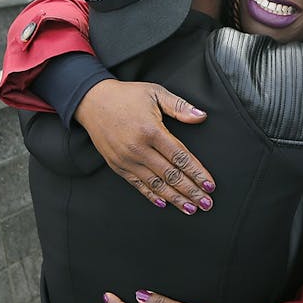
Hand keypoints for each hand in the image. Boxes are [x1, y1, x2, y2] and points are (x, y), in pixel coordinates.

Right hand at [75, 79, 215, 214]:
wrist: (92, 101)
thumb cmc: (126, 96)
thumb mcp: (155, 93)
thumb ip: (179, 106)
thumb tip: (201, 117)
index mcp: (151, 130)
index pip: (180, 157)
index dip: (197, 173)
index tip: (210, 186)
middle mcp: (138, 148)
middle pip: (171, 175)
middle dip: (191, 191)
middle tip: (206, 204)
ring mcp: (126, 159)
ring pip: (156, 184)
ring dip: (175, 198)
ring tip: (190, 208)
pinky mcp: (117, 165)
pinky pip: (138, 184)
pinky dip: (152, 195)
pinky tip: (165, 203)